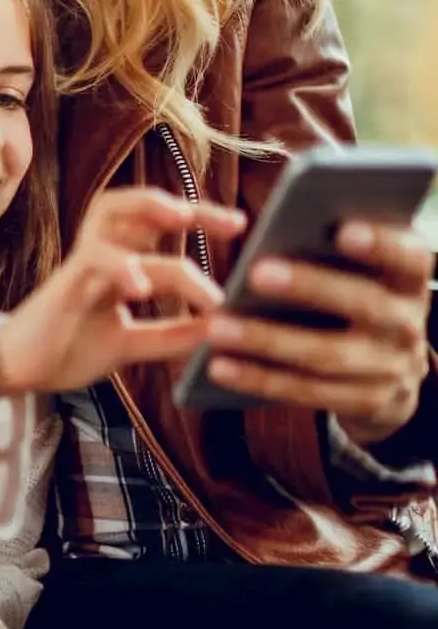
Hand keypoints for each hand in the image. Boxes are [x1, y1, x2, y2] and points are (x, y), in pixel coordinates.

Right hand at [0, 188, 247, 396]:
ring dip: (150, 213)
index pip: (156, 225)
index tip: (239, 225)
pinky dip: (120, 266)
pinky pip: (92, 260)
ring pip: (110, 215)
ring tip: (184, 226)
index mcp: (114, 263)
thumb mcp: (129, 343)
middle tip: (227, 222)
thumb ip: (170, 335)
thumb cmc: (66, 348)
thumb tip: (220, 331)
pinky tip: (143, 288)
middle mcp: (99, 255)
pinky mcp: (64, 285)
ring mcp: (80, 266)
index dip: (197, 217)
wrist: (17, 371)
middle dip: (178, 203)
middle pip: (132, 203)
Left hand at [202, 221, 433, 444]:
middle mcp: (408, 324)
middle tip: (257, 273)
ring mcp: (391, 368)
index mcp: (408, 281)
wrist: (395, 373)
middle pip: (365, 304)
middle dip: (310, 287)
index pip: (410, 258)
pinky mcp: (365, 402)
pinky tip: (219, 367)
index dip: (382, 244)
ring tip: (218, 328)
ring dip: (268, 341)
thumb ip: (334, 251)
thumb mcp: (364, 274)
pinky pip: (308, 392)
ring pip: (328, 355)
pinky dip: (260, 378)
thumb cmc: (357, 297)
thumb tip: (282, 226)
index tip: (343, 230)